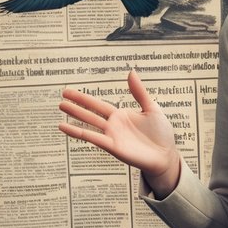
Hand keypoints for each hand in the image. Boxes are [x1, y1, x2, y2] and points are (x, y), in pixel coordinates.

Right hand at [59, 70, 181, 195]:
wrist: (166, 155)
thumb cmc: (161, 133)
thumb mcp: (151, 108)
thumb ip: (139, 92)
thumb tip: (131, 71)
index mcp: (121, 115)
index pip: (98, 104)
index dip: (84, 98)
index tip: (70, 92)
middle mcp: (113, 125)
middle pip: (90, 113)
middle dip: (76, 105)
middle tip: (60, 97)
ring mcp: (111, 136)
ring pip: (89, 123)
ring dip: (75, 116)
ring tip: (60, 107)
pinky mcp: (112, 146)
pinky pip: (92, 138)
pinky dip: (78, 132)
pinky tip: (65, 127)